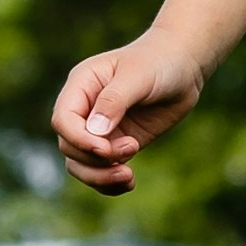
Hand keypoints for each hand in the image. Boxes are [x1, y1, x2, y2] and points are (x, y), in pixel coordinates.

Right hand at [51, 33, 208, 197]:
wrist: (182, 66)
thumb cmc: (158, 62)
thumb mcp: (137, 76)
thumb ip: (114, 101)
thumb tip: (94, 131)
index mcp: (81, 86)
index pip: (63, 120)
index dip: (79, 140)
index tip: (106, 149)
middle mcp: (84, 110)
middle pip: (69, 146)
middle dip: (95, 159)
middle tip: (132, 149)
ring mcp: (99, 130)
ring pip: (80, 164)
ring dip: (100, 177)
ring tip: (128, 176)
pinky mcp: (116, 144)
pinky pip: (102, 171)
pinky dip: (110, 183)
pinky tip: (129, 182)